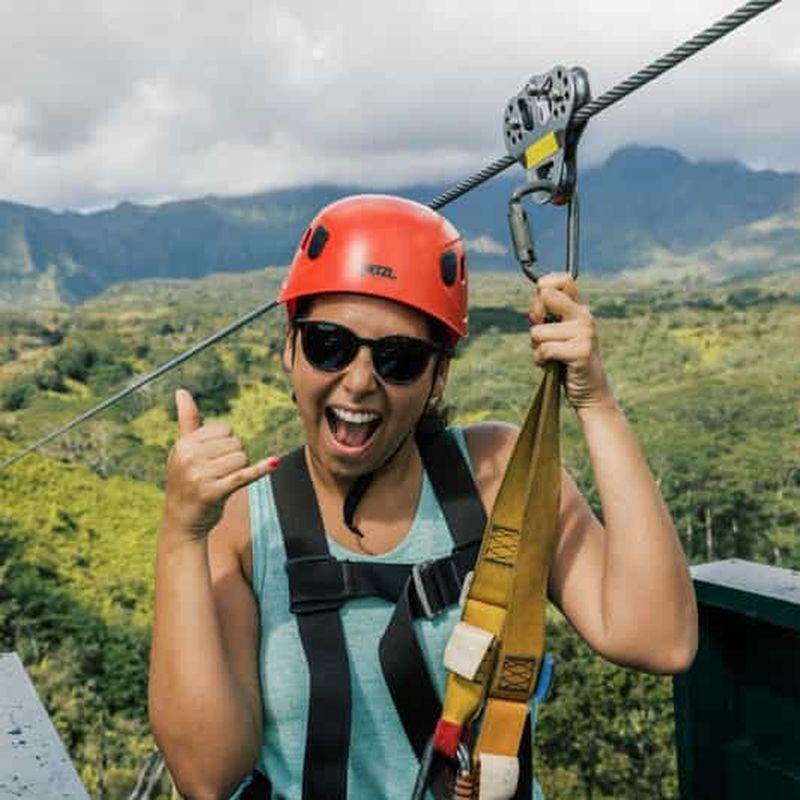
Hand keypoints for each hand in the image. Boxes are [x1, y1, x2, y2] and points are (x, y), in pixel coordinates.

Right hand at [163, 388, 278, 537]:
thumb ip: (187, 420)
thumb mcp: (183, 450)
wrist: (181, 523)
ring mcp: (200, 475)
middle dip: (233, 457)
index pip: (224, 430)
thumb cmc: (186, 482)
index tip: (212, 459)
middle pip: (235, 443)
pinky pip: (244, 475)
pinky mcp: (214, 492)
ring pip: (241, 458)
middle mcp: (189, 458)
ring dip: (239, 470)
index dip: (226, 443)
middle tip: (217, 474)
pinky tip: (274, 463)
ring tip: (221, 482)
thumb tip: (182, 390)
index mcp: (183, 444)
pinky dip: (260, 469)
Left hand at [528, 273, 614, 410]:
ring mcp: (585, 333)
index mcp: (579, 309)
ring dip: (537, 347)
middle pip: (547, 295)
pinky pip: (545, 349)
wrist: (590, 392)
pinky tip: (552, 365)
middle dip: (535, 317)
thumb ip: (544, 320)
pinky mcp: (582, 351)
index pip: (563, 279)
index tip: (541, 311)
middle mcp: (584, 316)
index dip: (543, 291)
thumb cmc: (567, 363)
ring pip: (538, 331)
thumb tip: (533, 312)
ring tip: (552, 357)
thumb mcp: (554, 336)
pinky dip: (540, 360)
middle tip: (543, 335)